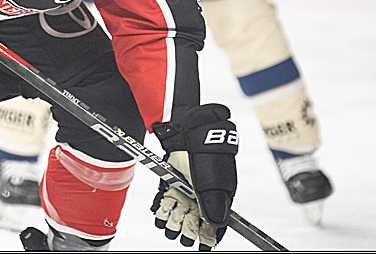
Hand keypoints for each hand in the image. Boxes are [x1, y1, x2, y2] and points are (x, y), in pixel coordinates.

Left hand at [151, 104, 237, 249]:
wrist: (191, 132)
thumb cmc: (207, 157)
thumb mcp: (214, 184)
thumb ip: (214, 207)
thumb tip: (215, 228)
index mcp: (216, 198)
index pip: (212, 226)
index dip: (207, 238)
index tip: (203, 247)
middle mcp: (199, 197)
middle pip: (192, 223)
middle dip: (187, 230)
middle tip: (183, 232)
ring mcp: (184, 190)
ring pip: (176, 216)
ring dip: (172, 222)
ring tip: (170, 223)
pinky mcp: (170, 183)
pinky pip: (163, 203)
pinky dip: (160, 210)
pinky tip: (159, 214)